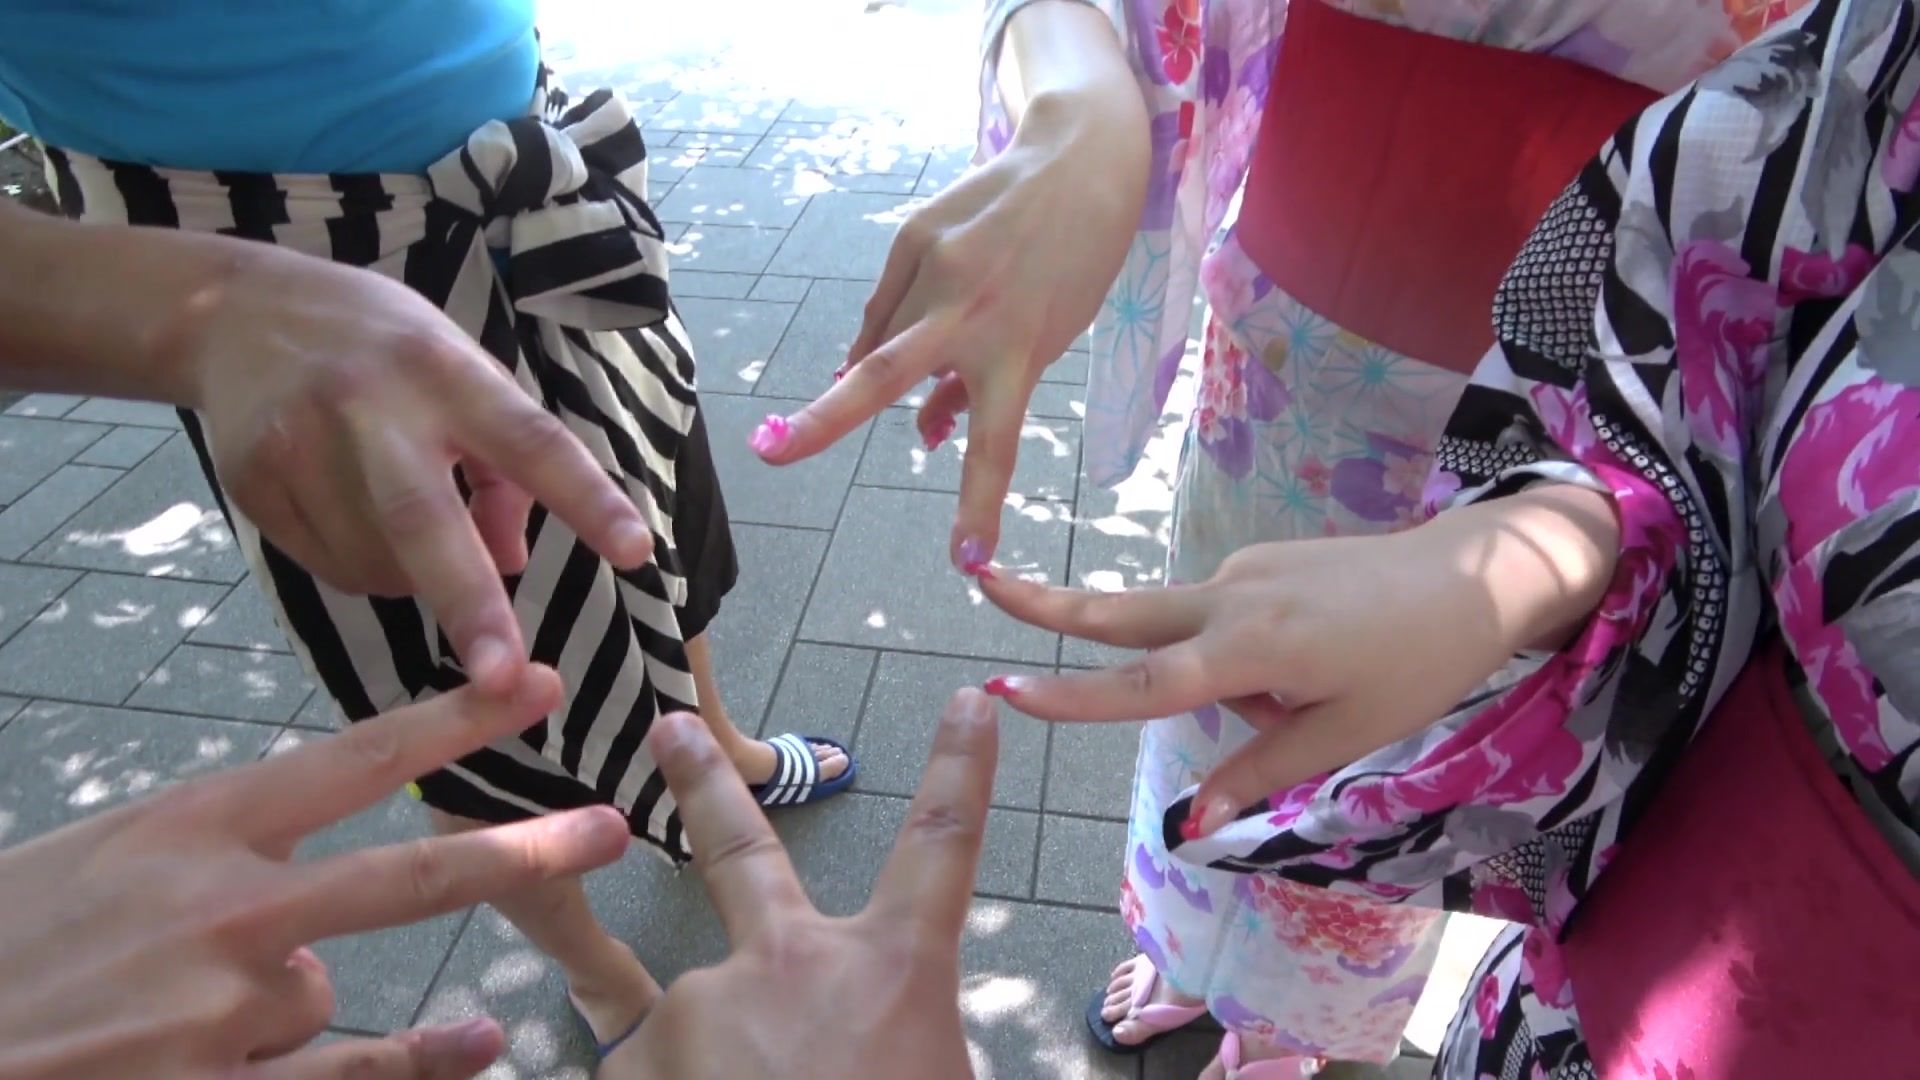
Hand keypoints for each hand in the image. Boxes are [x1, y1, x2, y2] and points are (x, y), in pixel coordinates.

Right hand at [0, 665, 630, 1079]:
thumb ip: (215, 869)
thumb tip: (313, 932)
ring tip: (193, 1009)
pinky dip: (415, 1063)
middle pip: (407, 874)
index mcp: (193, 825)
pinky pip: (348, 1076)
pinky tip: (477, 1049)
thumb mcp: (99, 861)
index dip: (456, 722)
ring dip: (275, 1004)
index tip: (536, 685)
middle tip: (610, 829)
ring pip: (324, 992)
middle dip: (521, 851)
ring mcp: (221, 1008)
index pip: (354, 760)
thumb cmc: (9, 941)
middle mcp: (223, 910)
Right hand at [167, 246, 653, 692]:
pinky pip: (333, 568)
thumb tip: (514, 565)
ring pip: (379, 563)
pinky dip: (369, 572)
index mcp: (444, 371)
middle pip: (424, 518)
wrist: (237, 312)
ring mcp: (298, 443)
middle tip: (505, 680)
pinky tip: (361, 522)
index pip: (530, 440)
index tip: (637, 551)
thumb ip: (503, 465)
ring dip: (421, 585)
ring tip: (420, 534)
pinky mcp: (251, 482)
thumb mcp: (463, 373)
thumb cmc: (387, 349)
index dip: (586, 498)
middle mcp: (369, 404)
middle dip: (469, 603)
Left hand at [606, 690, 997, 1078]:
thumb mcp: (936, 1078)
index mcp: (895, 971)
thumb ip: (897, 1040)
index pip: (942, 843)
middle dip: (704, 781)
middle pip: (746, 849)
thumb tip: (870, 1039)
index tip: (971, 700)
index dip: (961, 766)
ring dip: (709, 1063)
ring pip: (695, 1019)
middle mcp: (790, 961)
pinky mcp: (632, 1055)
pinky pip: (647, 1071)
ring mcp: (700, 1001)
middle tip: (670, 727)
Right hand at [750, 88, 1148, 568]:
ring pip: (882, 344)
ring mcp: (934, 267)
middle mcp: (970, 309)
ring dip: (881, 375)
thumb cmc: (1070, 265)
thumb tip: (923, 433)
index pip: (994, 443)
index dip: (977, 504)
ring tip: (889, 377)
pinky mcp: (912, 235)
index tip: (967, 561)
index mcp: (1018, 348)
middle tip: (772, 452)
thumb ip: (982, 385)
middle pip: (885, 375)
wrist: (1077, 162)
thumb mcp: (1046, 335)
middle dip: (825, 420)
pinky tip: (900, 335)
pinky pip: (883, 306)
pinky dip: (887, 332)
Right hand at [972, 486, 1620, 834]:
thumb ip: (1262, 772)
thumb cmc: (1422, 659)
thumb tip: (1191, 820)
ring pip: (1184, 632)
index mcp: (1251, 644)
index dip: (1073, 695)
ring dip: (1213, 679)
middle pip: (1121, 613)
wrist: (1480, 571)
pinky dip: (1242, 658)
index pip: (1142, 680)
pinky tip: (1318, 664)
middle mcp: (1231, 597)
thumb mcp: (1347, 734)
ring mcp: (1242, 571)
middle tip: (977, 578)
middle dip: (1047, 603)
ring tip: (1318, 694)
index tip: (1008, 692)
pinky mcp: (1258, 563)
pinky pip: (1222, 621)